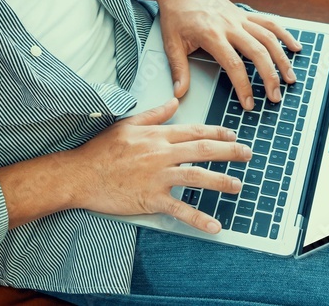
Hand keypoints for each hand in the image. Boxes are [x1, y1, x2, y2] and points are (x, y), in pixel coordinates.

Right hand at [65, 99, 251, 233]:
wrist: (79, 174)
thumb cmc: (100, 150)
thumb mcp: (127, 124)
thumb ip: (154, 114)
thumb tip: (174, 102)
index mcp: (157, 135)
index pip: (194, 131)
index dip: (217, 133)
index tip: (233, 136)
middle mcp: (161, 153)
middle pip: (202, 150)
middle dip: (229, 152)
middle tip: (248, 154)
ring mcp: (157, 176)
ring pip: (197, 176)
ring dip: (221, 181)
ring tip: (237, 186)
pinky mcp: (150, 198)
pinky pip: (180, 208)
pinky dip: (199, 218)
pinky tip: (215, 226)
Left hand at [156, 0, 302, 109]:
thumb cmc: (175, 16)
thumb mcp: (171, 43)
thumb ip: (178, 69)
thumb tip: (179, 93)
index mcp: (211, 35)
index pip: (233, 64)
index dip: (243, 86)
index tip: (249, 103)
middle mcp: (229, 25)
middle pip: (257, 52)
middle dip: (269, 76)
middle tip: (275, 96)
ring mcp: (239, 18)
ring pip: (268, 38)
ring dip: (282, 59)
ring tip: (290, 78)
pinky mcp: (244, 13)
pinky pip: (269, 23)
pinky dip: (284, 35)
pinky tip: (295, 48)